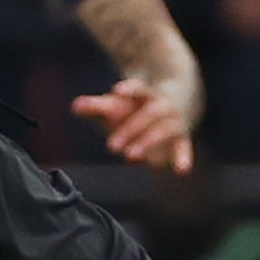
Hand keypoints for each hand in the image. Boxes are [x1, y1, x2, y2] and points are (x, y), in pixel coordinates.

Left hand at [73, 78, 194, 173]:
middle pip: (149, 113)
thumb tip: (75, 107)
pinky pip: (183, 149)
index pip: (139, 88)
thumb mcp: (115, 107)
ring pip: (163, 130)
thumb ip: (95, 107)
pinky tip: (181, 171)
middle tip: (111, 146)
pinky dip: (183, 158)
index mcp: (145, 94)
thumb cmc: (134, 110)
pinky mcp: (180, 141)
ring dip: (147, 143)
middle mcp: (162, 107)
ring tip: (129, 157)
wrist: (171, 108)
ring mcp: (173, 123)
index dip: (129, 89)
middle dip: (130, 129)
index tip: (116, 92)